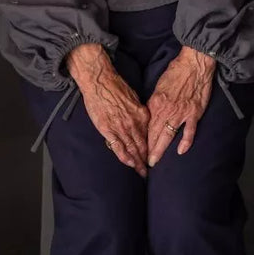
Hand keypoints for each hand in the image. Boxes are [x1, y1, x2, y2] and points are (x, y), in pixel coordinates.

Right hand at [66, 43, 149, 178]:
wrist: (100, 81)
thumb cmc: (116, 86)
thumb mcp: (133, 97)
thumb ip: (138, 111)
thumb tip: (141, 120)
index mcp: (142, 115)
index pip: (149, 136)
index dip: (151, 148)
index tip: (153, 156)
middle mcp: (133, 123)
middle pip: (142, 146)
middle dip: (146, 160)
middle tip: (149, 171)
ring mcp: (121, 128)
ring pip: (132, 149)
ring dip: (137, 163)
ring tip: (141, 173)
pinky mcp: (108, 130)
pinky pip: (118, 148)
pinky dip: (125, 158)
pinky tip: (129, 164)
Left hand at [146, 46, 215, 166]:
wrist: (194, 63)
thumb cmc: (176, 71)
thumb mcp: (159, 85)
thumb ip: (155, 101)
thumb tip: (149, 114)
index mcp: (156, 102)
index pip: (146, 125)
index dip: (142, 139)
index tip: (138, 149)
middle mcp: (166, 109)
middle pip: (154, 133)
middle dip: (148, 149)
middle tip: (143, 163)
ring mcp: (181, 113)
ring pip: (168, 134)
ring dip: (160, 149)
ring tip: (155, 161)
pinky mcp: (194, 113)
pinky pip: (189, 131)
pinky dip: (185, 142)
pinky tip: (181, 151)